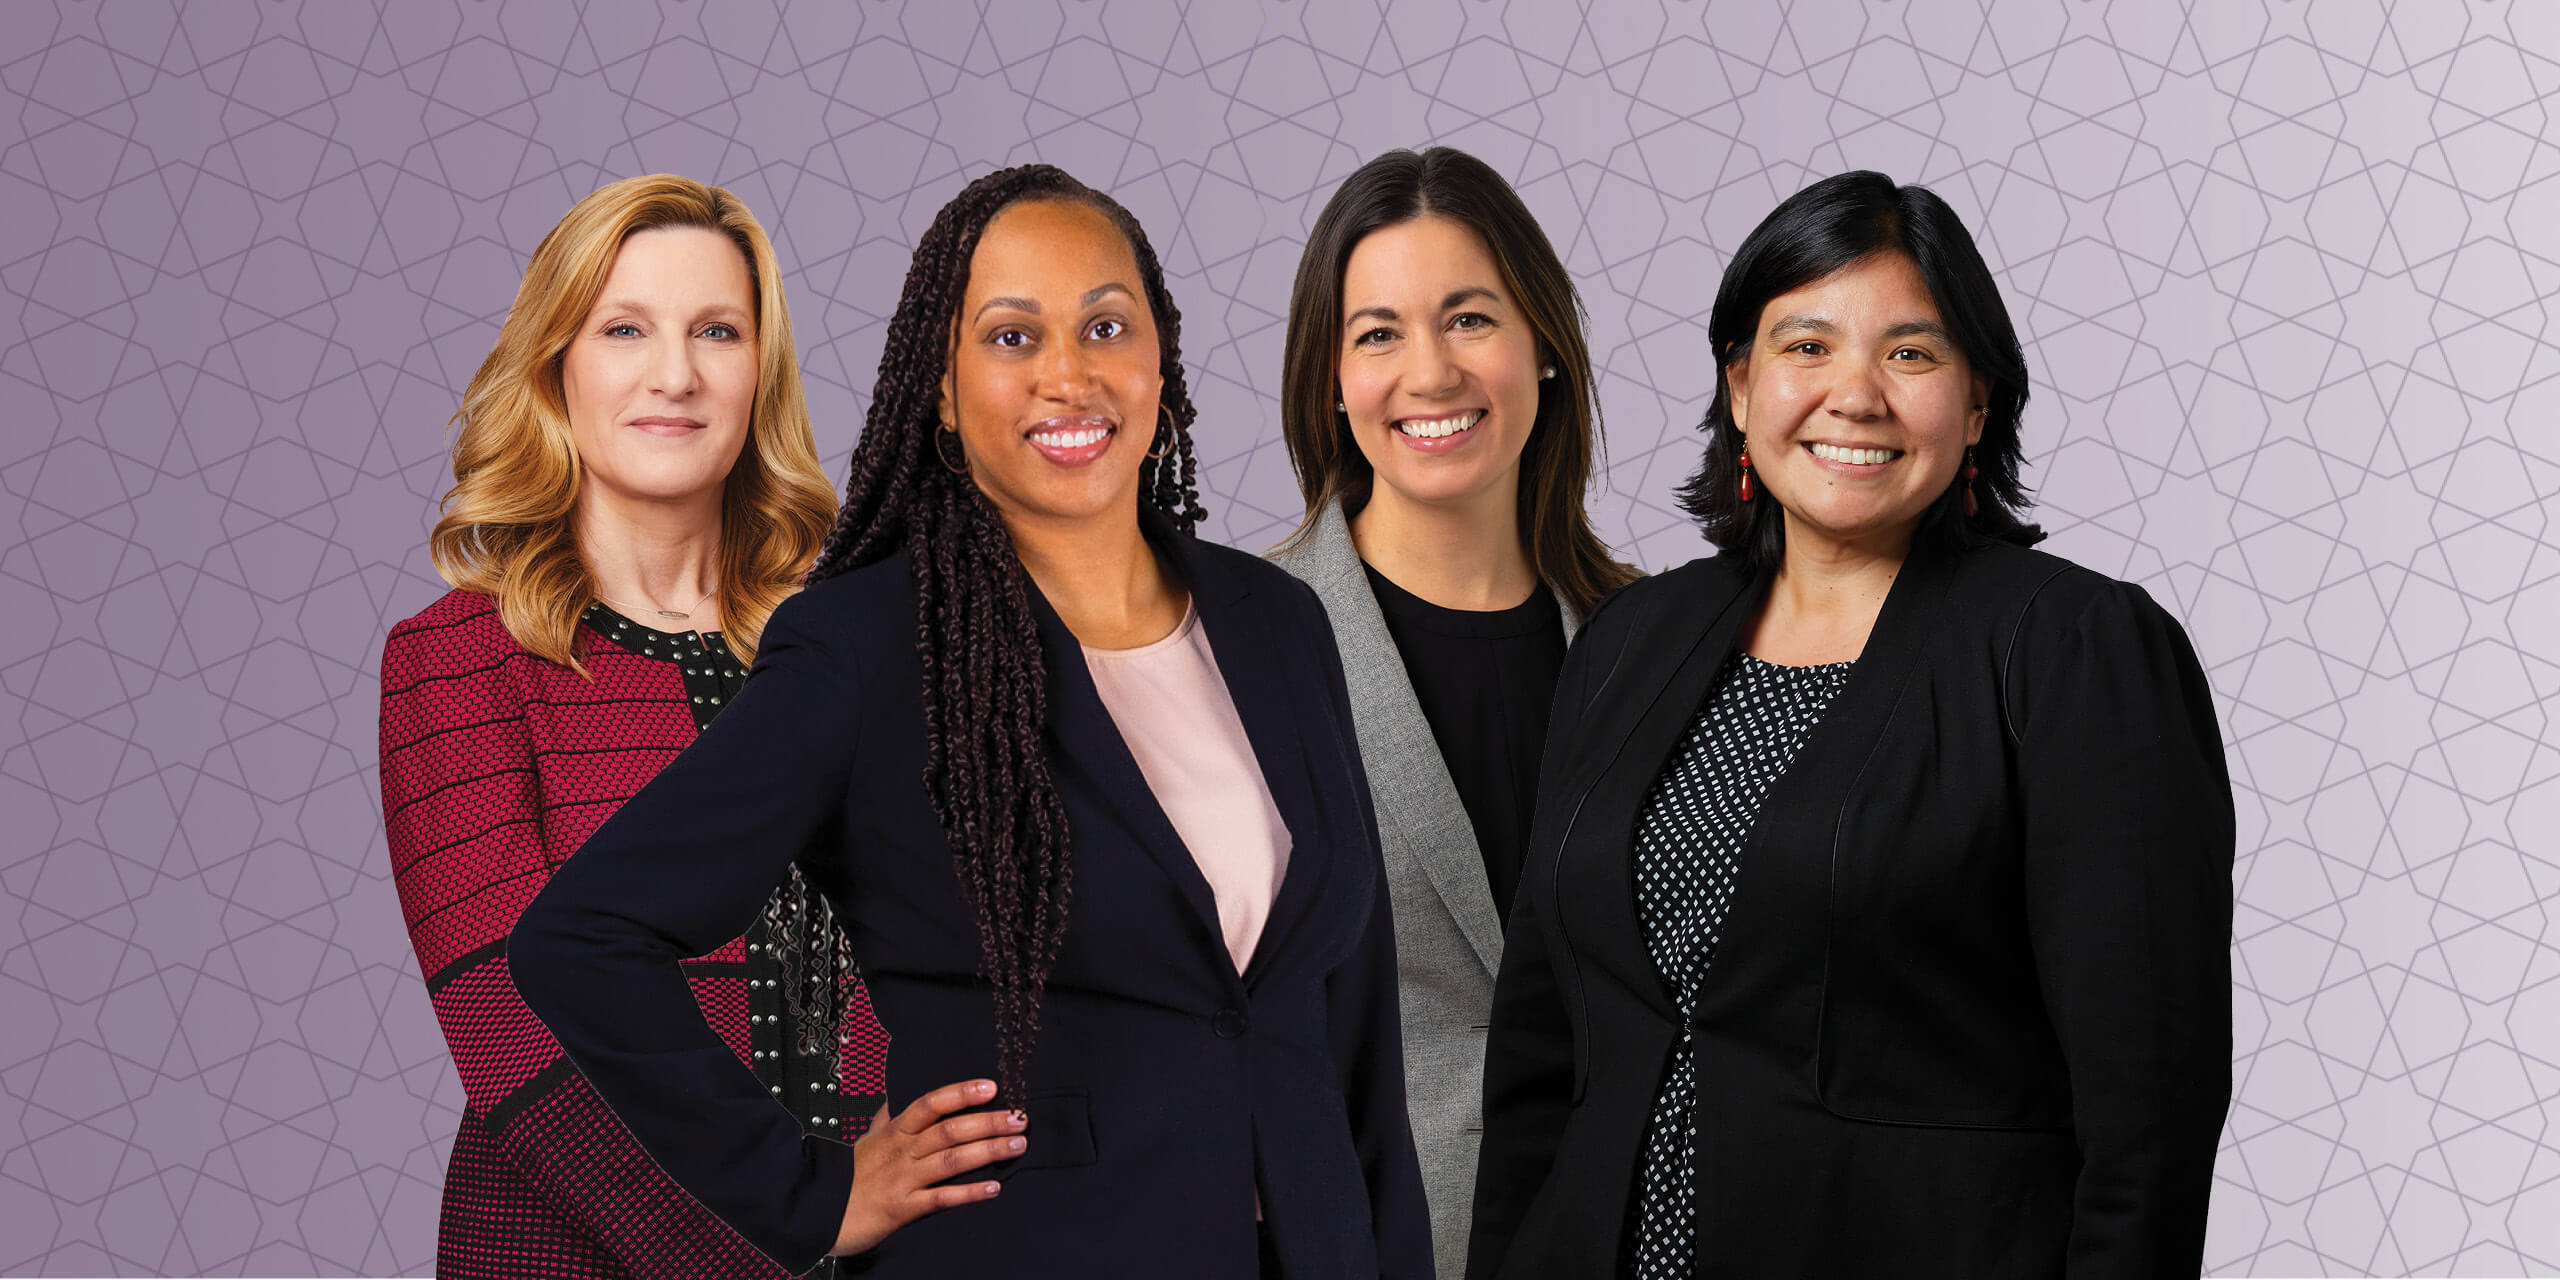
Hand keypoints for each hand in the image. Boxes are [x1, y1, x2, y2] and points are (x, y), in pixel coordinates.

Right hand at [830, 1078, 1024, 1255]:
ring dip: (988, 1151)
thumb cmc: (844, 1176)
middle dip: (988, 1122)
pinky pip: (941, 1199)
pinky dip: (969, 1193)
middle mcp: (901, 1151)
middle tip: (1020, 1117)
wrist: (817, 1211)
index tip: (991, 1086)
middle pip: (949, 1129)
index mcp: (894, 1132)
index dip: (961, 1093)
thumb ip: (885, 1120)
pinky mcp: (903, 1208)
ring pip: (950, 1160)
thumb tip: (894, 1101)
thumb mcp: (864, 1141)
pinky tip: (994, 1188)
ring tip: (1018, 1144)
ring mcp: (903, 1179)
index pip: (931, 1104)